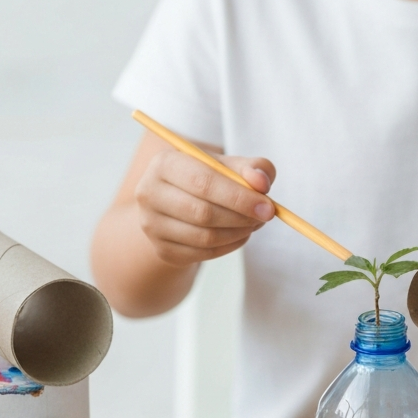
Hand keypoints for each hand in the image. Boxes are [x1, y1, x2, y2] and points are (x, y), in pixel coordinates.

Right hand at [135, 149, 276, 265]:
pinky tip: (239, 235)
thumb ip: (251, 167)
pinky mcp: (162, 250)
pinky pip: (203, 253)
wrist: (176, 204)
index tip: (268, 206)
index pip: (203, 183)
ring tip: (253, 224)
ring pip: (204, 237)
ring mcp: (152, 225)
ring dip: (238, 233)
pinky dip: (229, 246)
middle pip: (202, 213)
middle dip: (241, 217)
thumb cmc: (206, 179)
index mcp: (164, 163)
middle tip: (265, 217)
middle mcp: (149, 193)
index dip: (239, 197)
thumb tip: (262, 183)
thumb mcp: (227, 166)